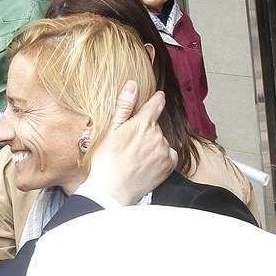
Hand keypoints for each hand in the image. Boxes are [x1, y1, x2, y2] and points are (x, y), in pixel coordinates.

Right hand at [85, 82, 176, 205]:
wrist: (111, 190)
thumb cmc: (106, 161)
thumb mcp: (110, 130)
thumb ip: (124, 106)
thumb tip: (132, 85)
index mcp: (143, 123)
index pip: (156, 104)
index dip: (157, 100)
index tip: (158, 97)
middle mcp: (158, 135)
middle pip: (155, 127)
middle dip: (146, 131)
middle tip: (130, 143)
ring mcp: (164, 150)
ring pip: (161, 141)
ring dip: (152, 145)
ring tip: (135, 156)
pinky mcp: (168, 165)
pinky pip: (169, 156)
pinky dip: (161, 157)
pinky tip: (147, 163)